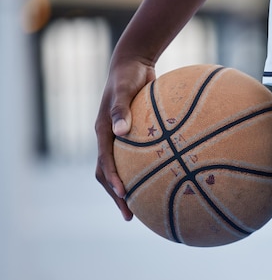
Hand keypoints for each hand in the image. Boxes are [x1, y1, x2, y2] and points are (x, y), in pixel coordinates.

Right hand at [95, 58, 155, 220]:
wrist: (132, 64)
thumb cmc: (129, 75)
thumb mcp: (124, 89)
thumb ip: (121, 109)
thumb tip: (122, 131)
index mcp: (103, 130)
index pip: (104, 162)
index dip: (113, 180)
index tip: (124, 195)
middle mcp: (109, 137)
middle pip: (107, 173)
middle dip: (116, 195)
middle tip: (130, 215)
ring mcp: (118, 138)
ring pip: (120, 169)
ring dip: (127, 188)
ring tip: (143, 206)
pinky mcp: (131, 136)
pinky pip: (135, 158)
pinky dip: (142, 171)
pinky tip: (160, 181)